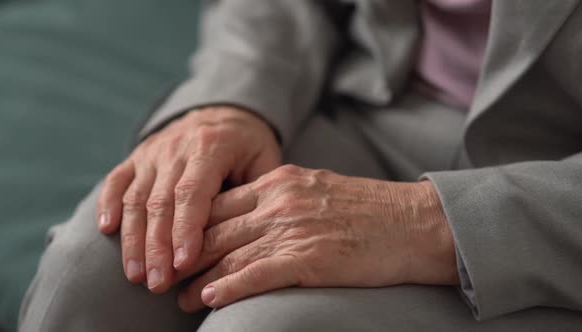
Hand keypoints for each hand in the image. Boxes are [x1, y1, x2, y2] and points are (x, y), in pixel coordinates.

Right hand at [96, 106, 281, 292]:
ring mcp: (153, 152)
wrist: (223, 111)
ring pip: (136, 197)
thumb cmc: (248, 145)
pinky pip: (117, 180)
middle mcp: (176, 147)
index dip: (186, 229)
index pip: (193, 193)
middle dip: (157, 246)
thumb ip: (257, 192)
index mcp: (210, 147)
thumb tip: (248, 235)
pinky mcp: (137, 156)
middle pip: (160, 202)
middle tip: (158, 284)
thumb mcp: (265, 160)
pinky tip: (107, 231)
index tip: (183, 264)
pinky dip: (109, 204)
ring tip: (136, 275)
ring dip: (133, 238)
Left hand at [177, 165, 458, 311]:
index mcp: (280, 181)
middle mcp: (280, 200)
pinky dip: (228, 288)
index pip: (221, 204)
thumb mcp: (318, 189)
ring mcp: (293, 228)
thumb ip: (283, 198)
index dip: (193, 227)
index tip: (176, 246)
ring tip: (179, 298)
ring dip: (199, 279)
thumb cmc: (372, 210)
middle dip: (186, 255)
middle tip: (165, 276)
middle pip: (216, 228)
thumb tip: (253, 217)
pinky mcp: (310, 257)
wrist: (416, 222)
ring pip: (230, 253)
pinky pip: (257, 274)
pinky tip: (209, 299)